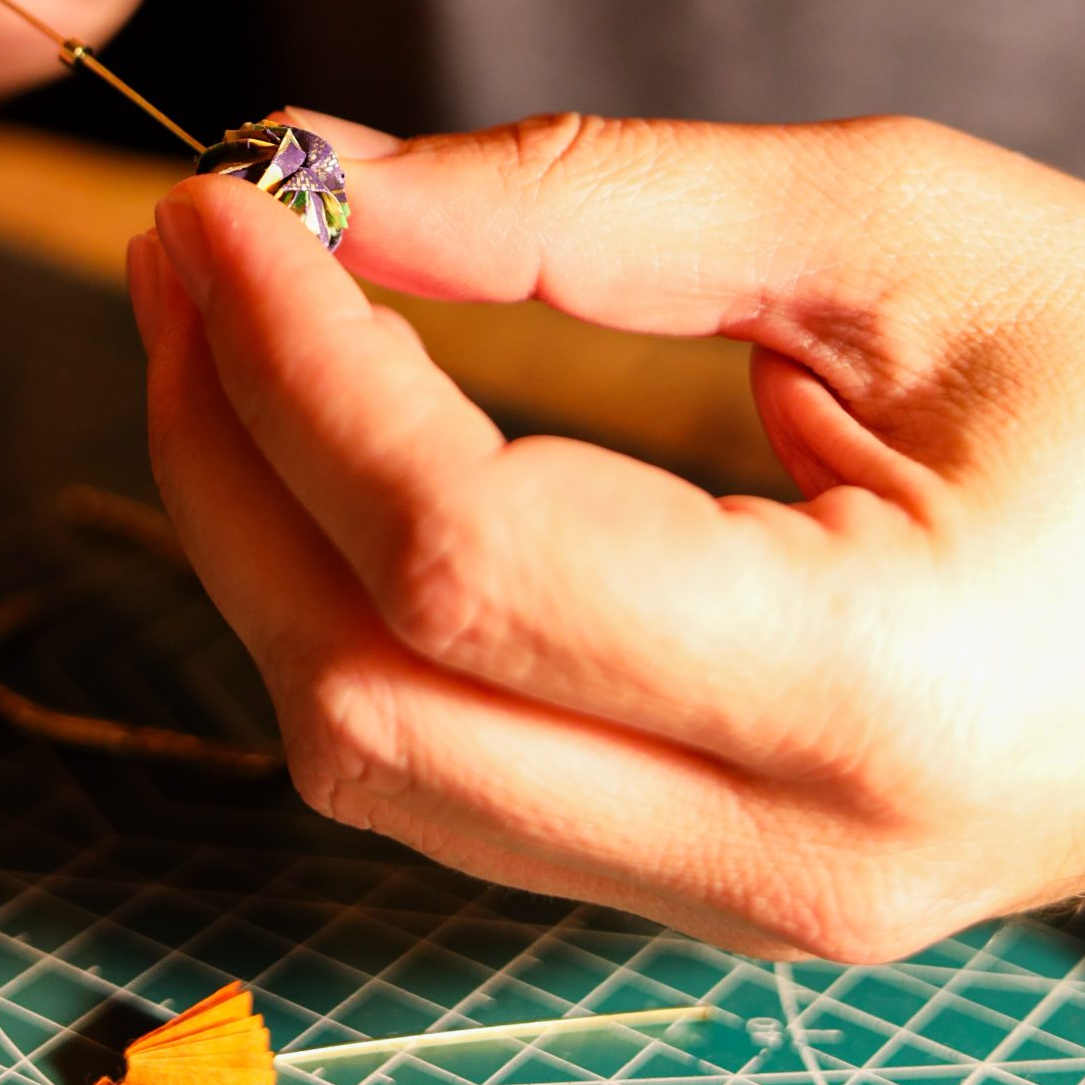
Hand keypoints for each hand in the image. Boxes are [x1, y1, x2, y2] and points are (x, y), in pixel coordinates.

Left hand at [131, 110, 1084, 958]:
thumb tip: (323, 182)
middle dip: (224, 453)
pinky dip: (343, 601)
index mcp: (876, 695)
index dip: (299, 368)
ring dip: (255, 533)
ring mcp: (745, 902)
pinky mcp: (706, 874)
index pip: (465, 555)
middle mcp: (794, 858)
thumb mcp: (898, 231)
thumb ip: (589, 206)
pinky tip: (326, 450)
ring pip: (378, 759)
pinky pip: (449, 766)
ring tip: (225, 330)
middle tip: (185, 250)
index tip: (218, 205)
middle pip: (370, 690)